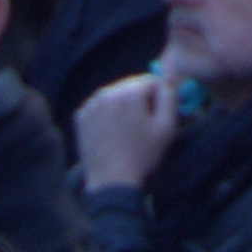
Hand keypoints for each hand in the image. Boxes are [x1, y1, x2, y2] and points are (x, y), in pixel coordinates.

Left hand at [75, 72, 183, 191]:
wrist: (111, 182)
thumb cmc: (143, 155)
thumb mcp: (166, 126)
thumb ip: (170, 94)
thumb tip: (170, 69)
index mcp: (129, 91)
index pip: (151, 81)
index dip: (159, 99)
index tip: (158, 119)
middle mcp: (107, 91)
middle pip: (131, 86)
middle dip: (140, 101)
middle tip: (143, 127)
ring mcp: (91, 103)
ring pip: (115, 96)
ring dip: (123, 107)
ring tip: (127, 133)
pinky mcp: (81, 116)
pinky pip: (100, 107)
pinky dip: (107, 115)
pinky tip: (112, 134)